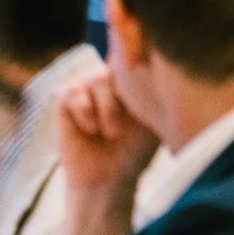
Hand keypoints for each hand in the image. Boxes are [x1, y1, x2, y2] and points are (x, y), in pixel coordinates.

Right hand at [54, 73, 158, 234]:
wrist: (108, 179)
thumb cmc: (134, 152)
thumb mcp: (154, 122)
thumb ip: (157, 96)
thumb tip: (168, 76)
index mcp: (132, 81)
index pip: (135, 55)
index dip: (140, 60)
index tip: (145, 90)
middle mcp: (109, 80)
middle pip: (117, 63)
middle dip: (125, 91)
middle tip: (128, 122)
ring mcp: (86, 88)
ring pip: (97, 79)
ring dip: (107, 107)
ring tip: (111, 133)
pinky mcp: (65, 101)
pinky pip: (70, 91)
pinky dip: (83, 109)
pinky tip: (90, 129)